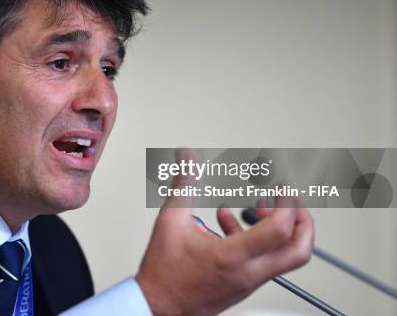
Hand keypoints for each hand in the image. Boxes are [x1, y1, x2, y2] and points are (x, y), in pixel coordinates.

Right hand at [136, 150, 313, 315]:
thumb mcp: (171, 220)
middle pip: (299, 251)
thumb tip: (187, 157)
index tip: (281, 188)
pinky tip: (230, 223)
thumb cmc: (163, 271)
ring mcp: (248, 282)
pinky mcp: (242, 285)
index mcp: (233, 257)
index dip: (287, 203)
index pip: (281, 230)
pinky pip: (264, 262)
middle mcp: (247, 273)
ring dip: (280, 229)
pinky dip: (258, 240)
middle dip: (302, 220)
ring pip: (284, 258)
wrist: (157, 306)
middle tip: (290, 201)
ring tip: (261, 207)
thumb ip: (184, 185)